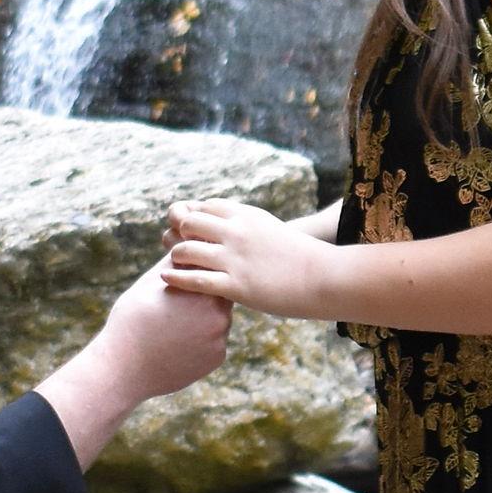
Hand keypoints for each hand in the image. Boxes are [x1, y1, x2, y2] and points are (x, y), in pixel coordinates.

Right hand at [98, 260, 231, 399]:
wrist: (124, 368)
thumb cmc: (133, 320)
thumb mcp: (152, 282)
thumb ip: (177, 262)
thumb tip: (188, 240)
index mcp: (203, 290)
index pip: (211, 269)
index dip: (197, 268)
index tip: (181, 276)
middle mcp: (220, 314)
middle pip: (218, 292)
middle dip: (201, 292)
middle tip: (177, 300)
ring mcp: (220, 339)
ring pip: (217, 316)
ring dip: (202, 315)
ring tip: (175, 322)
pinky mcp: (217, 358)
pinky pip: (213, 339)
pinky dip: (200, 337)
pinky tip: (178, 341)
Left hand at [162, 198, 323, 316]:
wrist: (325, 277)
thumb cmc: (301, 257)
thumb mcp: (271, 230)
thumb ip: (248, 226)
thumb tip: (231, 228)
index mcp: (247, 216)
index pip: (205, 206)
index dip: (191, 214)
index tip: (185, 225)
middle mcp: (237, 232)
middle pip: (188, 222)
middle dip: (176, 230)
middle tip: (171, 241)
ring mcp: (234, 259)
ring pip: (186, 250)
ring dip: (176, 254)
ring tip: (173, 261)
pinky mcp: (236, 286)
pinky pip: (195, 280)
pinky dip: (176, 278)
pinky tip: (166, 278)